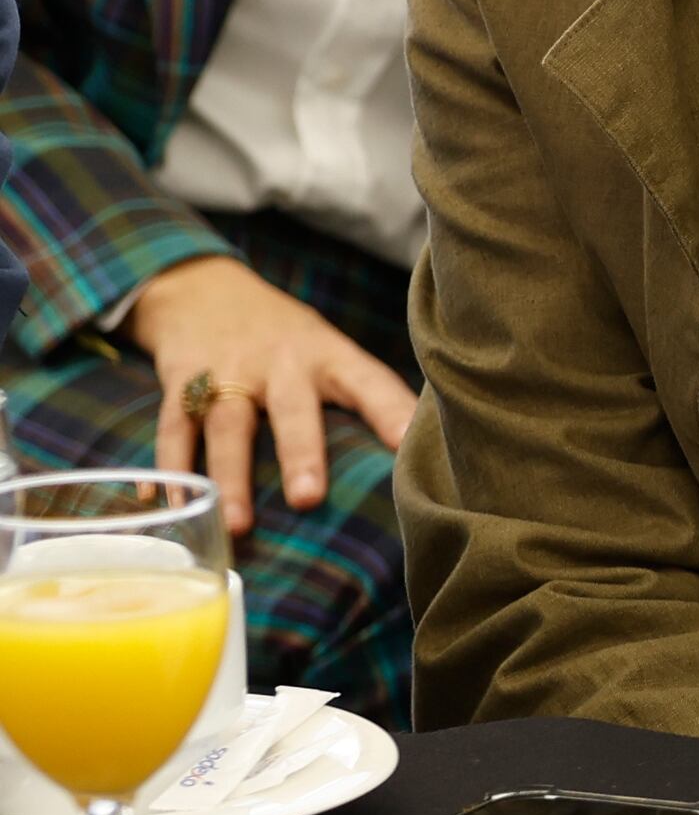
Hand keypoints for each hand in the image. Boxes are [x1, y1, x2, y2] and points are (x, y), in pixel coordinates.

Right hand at [132, 257, 416, 534]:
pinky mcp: (180, 380)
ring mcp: (227, 371)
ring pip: (226, 425)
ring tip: (237, 526)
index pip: (370, 384)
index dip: (392, 413)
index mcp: (330, 358)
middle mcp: (280, 364)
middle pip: (292, 409)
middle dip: (300, 454)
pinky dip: (165, 468)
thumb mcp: (332, 355)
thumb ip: (366, 400)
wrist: (204, 287)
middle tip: (309, 498)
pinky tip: (159, 503)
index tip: (411, 445)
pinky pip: (170, 427)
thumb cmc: (289, 342)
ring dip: (229, 477)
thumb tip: (421, 460)